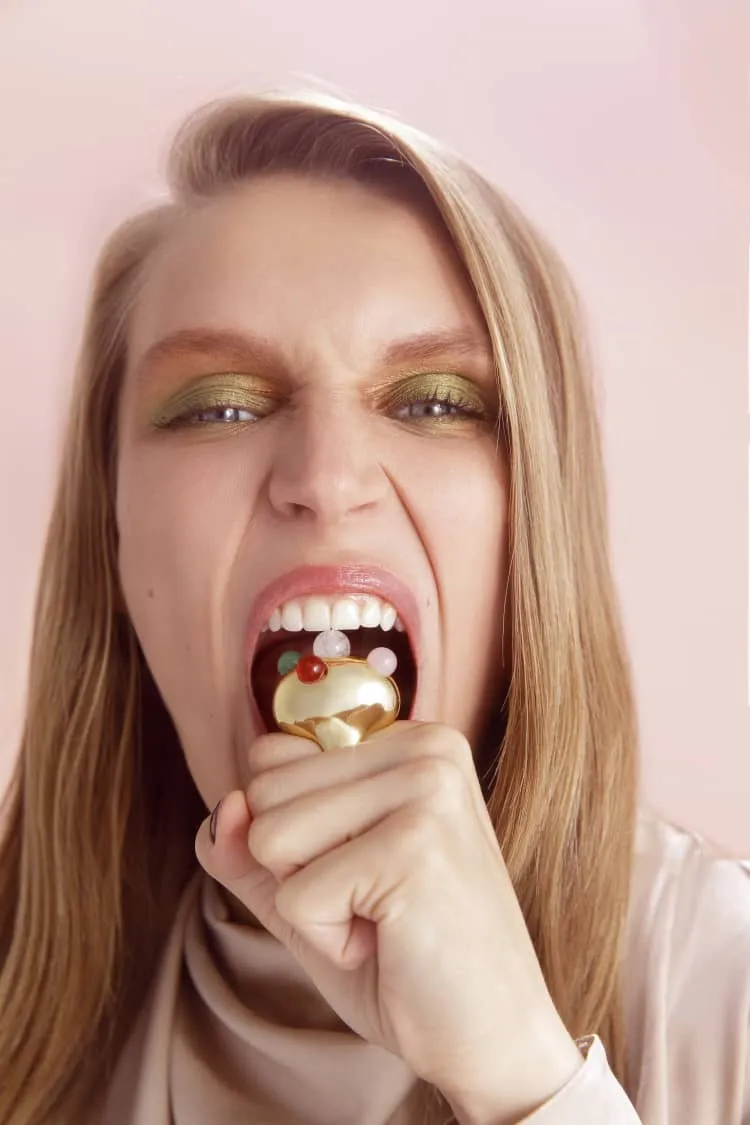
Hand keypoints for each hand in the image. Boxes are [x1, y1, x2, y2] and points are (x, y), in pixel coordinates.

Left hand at [195, 722, 582, 1123]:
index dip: (292, 837)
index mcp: (408, 741)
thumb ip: (250, 845)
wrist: (491, 1036)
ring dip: (310, 906)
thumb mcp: (310, 889)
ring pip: (270, 837)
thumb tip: (223, 808)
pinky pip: (296, 897)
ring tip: (382, 919)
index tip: (363, 871)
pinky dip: (328, 940)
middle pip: (264, 794)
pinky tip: (391, 942)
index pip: (272, 759)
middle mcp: (424, 749)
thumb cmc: (403, 957)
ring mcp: (426, 792)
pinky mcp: (414, 847)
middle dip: (298, 871)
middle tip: (374, 903)